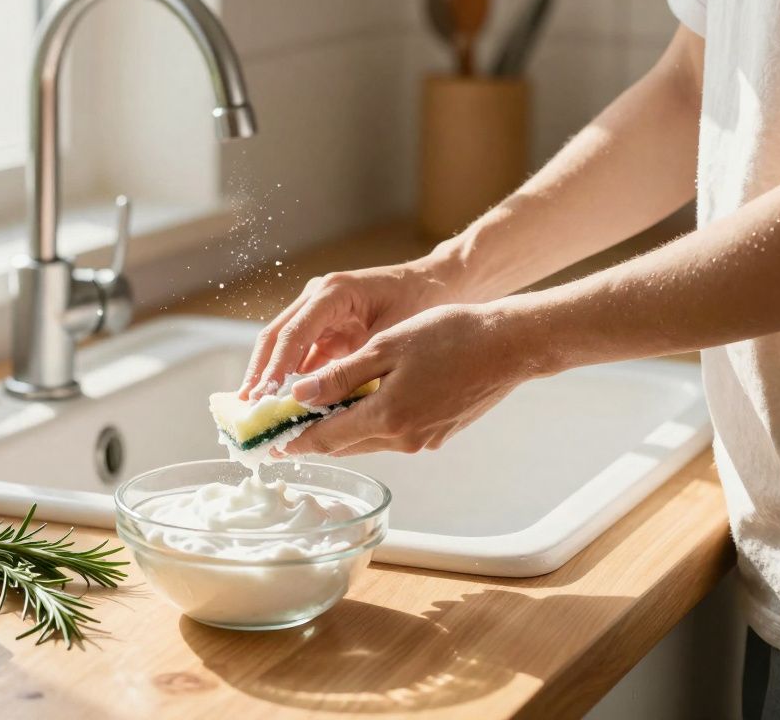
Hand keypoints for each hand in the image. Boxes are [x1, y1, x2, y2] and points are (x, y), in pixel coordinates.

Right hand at [239, 259, 454, 399]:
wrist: (437, 285)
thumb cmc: (420, 302)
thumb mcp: (393, 334)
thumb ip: (359, 364)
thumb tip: (327, 399)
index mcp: (333, 292)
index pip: (293, 333)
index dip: (275, 367)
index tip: (262, 396)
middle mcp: (317, 298)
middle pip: (276, 337)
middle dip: (260, 373)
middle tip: (247, 407)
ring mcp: (318, 312)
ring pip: (283, 347)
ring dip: (270, 377)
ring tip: (256, 410)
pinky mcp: (324, 328)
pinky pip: (301, 355)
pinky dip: (291, 379)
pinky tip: (283, 404)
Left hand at [281, 303, 542, 455]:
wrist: (509, 345)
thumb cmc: (450, 335)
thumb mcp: (387, 347)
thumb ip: (341, 375)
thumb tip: (300, 396)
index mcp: (385, 417)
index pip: (325, 438)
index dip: (294, 440)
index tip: (270, 441)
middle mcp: (402, 439)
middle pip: (344, 445)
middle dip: (313, 437)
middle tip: (286, 427)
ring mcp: (422, 441)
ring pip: (368, 441)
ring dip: (342, 430)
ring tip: (319, 413)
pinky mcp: (438, 436)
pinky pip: (392, 435)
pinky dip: (371, 423)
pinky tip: (365, 403)